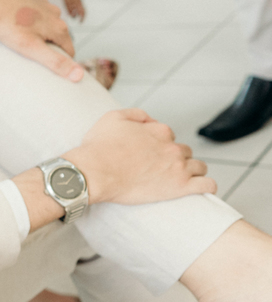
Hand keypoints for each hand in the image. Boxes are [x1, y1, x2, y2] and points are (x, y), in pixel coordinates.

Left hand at [0, 0, 82, 81]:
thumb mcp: (32, 48)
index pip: (69, 52)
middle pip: (58, 38)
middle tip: (27, 51)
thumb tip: (79, 75)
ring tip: (20, 37)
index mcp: (59, 27)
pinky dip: (29, 21)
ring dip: (38, 33)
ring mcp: (44, 5)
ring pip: (47, 26)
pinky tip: (16, 24)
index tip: (43, 65)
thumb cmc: (9, 24)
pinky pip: (35, 15)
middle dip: (46, 46)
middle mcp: (55, 14)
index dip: (58, 61)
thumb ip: (56, 62)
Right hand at [66, 109, 216, 204]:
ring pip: (199, 166)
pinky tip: (200, 188)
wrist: (94, 173)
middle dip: (176, 157)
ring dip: (192, 170)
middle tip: (160, 168)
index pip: (169, 135)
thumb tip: (151, 119)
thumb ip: (136, 113)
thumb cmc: (99, 147)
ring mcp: (178, 167)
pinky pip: (207, 185)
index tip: (149, 153)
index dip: (159, 144)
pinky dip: (206, 186)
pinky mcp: (180, 187)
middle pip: (185, 151)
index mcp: (159, 130)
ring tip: (178, 179)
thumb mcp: (112, 117)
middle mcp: (172, 147)